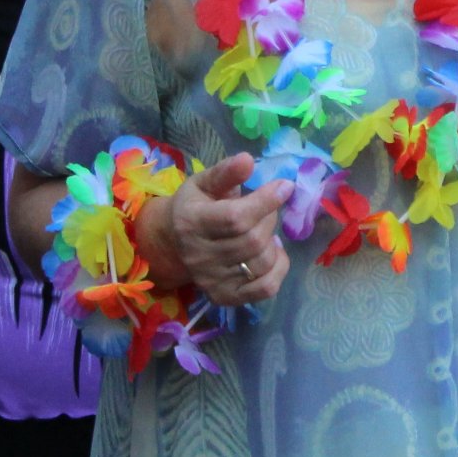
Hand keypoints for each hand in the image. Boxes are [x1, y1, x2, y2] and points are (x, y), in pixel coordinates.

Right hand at [146, 153, 293, 305]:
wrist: (172, 243)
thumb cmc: (196, 206)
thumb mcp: (205, 183)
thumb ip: (226, 173)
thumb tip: (248, 160)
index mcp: (192, 223)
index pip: (235, 218)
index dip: (266, 201)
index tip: (285, 186)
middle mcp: (198, 256)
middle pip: (253, 240)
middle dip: (269, 219)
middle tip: (266, 209)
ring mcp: (211, 279)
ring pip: (261, 263)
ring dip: (273, 242)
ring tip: (263, 229)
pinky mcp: (223, 296)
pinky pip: (265, 288)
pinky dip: (279, 269)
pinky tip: (272, 253)